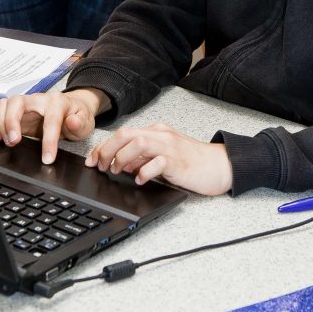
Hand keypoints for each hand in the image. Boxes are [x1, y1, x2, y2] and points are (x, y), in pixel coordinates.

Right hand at [0, 88, 108, 163]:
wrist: (72, 107)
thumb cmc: (77, 115)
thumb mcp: (86, 121)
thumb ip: (80, 123)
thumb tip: (73, 122)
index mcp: (57, 102)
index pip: (51, 119)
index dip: (48, 140)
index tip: (47, 159)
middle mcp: (38, 99)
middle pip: (17, 102)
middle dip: (11, 122)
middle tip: (14, 142)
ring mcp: (24, 104)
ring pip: (4, 104)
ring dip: (1, 123)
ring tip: (7, 141)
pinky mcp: (15, 110)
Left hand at [85, 123, 232, 195]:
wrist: (219, 165)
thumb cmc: (192, 162)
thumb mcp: (162, 156)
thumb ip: (142, 157)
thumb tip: (119, 163)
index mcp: (156, 132)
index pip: (122, 133)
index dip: (103, 147)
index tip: (92, 160)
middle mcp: (161, 135)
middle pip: (126, 134)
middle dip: (107, 150)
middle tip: (101, 167)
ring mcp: (170, 147)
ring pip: (138, 142)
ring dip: (122, 158)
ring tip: (118, 171)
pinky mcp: (178, 161)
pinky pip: (157, 162)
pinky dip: (144, 171)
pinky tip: (140, 179)